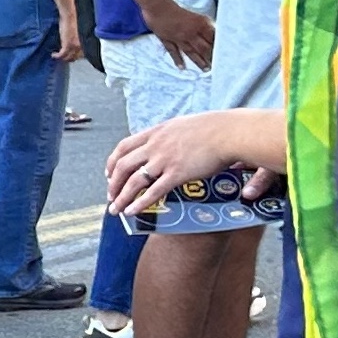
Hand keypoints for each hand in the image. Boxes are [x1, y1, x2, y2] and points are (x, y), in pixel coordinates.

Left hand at [105, 109, 254, 214]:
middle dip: (113, 183)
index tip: (108, 173)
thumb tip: (164, 144)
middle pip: (123, 166)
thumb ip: (167, 136)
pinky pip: (152, 192)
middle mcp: (155, 145)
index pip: (123, 147)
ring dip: (121, 197)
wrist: (229, 132)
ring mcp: (165, 160)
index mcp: (156, 132)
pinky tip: (132, 212)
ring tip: (116, 209)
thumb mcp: (182, 126)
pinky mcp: (177, 173)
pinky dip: (139, 203)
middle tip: (111, 196)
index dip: (112, 162)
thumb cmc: (212, 129)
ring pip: (133, 181)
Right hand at [144, 1, 217, 68]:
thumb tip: (210, 16)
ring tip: (205, 69)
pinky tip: (181, 66)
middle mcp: (190, 33)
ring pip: (190, 52)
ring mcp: (177, 37)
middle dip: (211, 57)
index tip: (225, 51)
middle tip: (217, 65)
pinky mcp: (166, 38)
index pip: (213, 37)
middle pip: (203, 48)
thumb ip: (203, 10)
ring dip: (198, 61)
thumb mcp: (195, 0)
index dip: (219, 45)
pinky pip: (173, 51)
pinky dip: (177, 59)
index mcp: (200, 22)